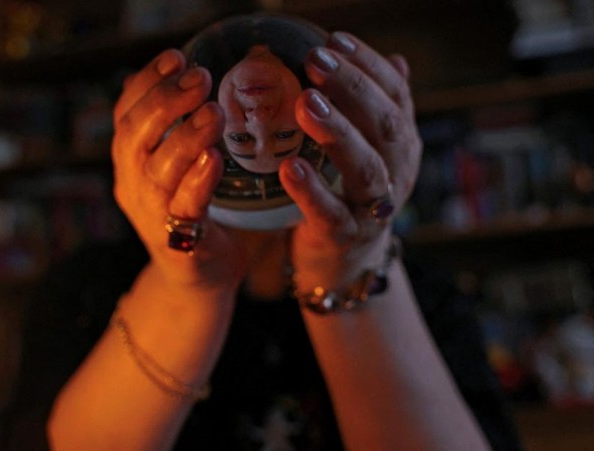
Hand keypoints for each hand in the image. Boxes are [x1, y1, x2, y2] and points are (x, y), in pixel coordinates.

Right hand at [112, 49, 244, 291]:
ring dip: (185, 136)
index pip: (126, 113)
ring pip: (157, 169)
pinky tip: (214, 157)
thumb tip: (193, 81)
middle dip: (166, 101)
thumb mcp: (179, 169)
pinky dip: (198, 180)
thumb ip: (179, 132)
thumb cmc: (194, 214)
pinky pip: (184, 206)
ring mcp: (150, 215)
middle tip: (201, 78)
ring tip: (214, 111)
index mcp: (129, 163)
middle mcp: (132, 185)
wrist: (198, 282)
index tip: (176, 57)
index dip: (146, 82)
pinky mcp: (177, 242)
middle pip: (134, 134)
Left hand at [280, 32, 421, 289]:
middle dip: (352, 89)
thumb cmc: (348, 192)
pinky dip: (312, 190)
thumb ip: (376, 109)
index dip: (368, 66)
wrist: (345, 259)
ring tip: (306, 105)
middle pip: (386, 126)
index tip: (335, 40)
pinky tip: (290, 167)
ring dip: (337, 133)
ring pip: (366, 169)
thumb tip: (395, 59)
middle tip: (315, 61)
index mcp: (401, 144)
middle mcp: (397, 172)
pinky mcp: (345, 236)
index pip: (395, 96)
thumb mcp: (367, 149)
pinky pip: (331, 213)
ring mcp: (374, 208)